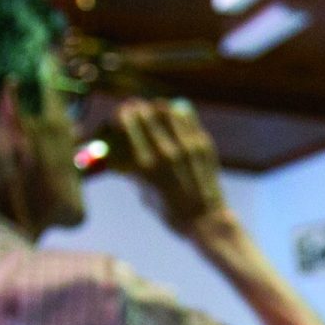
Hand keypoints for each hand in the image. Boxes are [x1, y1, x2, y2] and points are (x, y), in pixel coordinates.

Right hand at [103, 99, 226, 230]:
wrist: (205, 219)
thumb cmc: (170, 211)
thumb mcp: (144, 193)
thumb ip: (133, 172)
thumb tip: (118, 156)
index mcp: (145, 166)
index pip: (127, 127)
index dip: (121, 115)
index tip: (119, 112)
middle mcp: (164, 153)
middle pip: (145, 115)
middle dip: (137, 108)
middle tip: (134, 105)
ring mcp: (186, 147)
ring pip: (167, 111)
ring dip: (157, 107)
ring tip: (155, 106)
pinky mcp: (202, 145)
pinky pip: (187, 119)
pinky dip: (178, 113)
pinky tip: (175, 112)